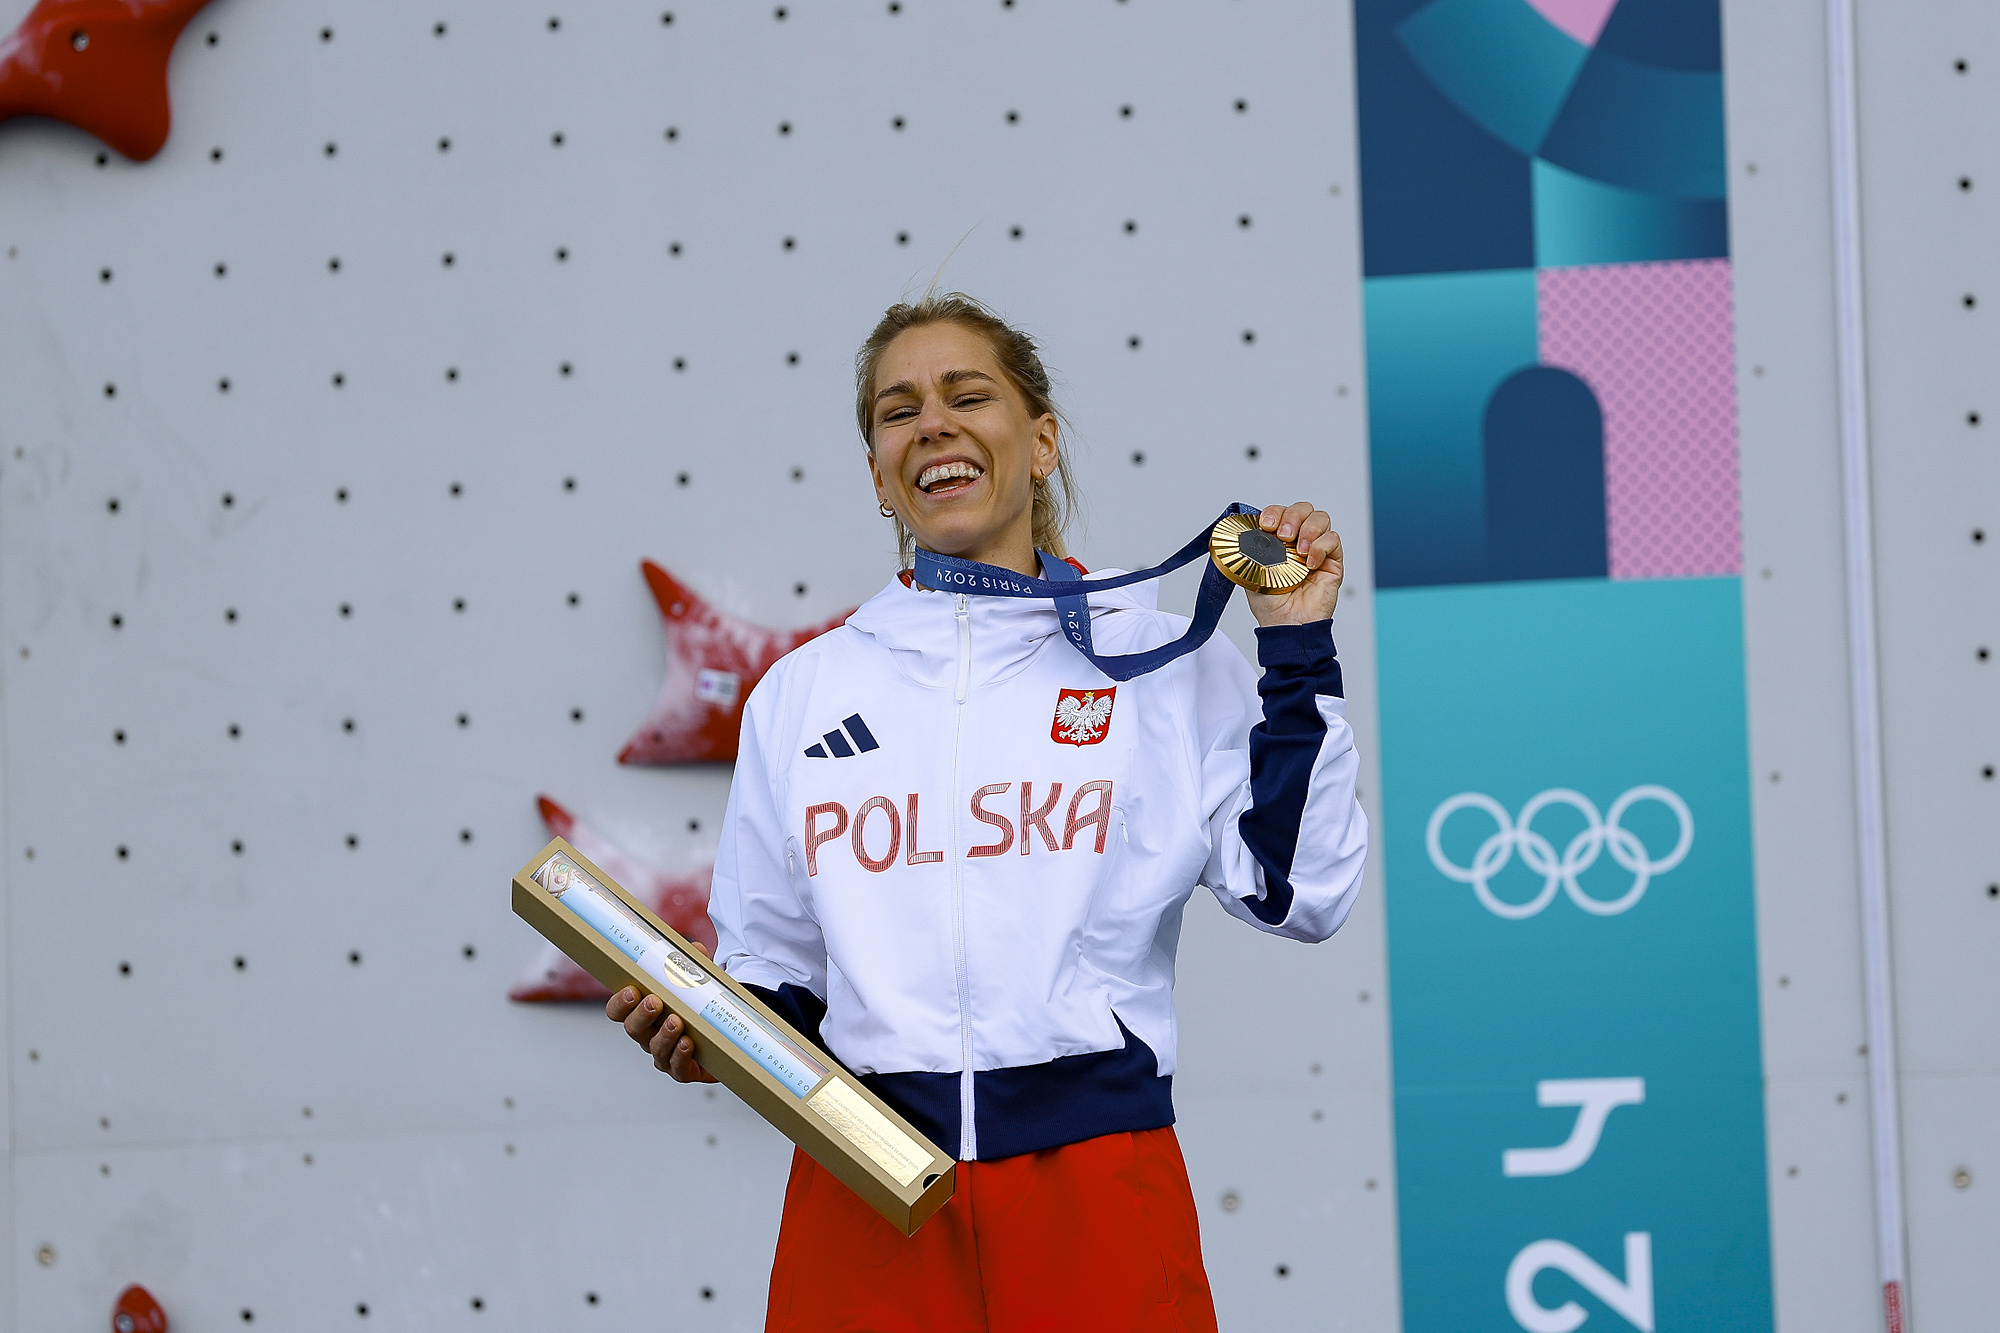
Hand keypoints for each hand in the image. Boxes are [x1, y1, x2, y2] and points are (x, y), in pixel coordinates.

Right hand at [605, 942, 718, 1083]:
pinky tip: (687, 1043)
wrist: (723, 1039)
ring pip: (656, 1048)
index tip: (632, 990)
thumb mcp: (697, 984)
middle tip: (655, 1002)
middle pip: (634, 1029)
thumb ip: (694, 967)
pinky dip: (680, 1055)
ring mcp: (664, 1054)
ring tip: (676, 1021)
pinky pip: (677, 1066)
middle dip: (642, 1015)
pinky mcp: (682, 1069)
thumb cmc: (699, 1009)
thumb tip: (697, 949)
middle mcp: (649, 1035)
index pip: (619, 1011)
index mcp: (644, 1013)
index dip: (620, 1003)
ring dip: (664, 1034)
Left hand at [1245, 501, 1342, 626]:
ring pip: (1320, 518)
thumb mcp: (1251, 572)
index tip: (1266, 524)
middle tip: (1284, 536)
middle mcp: (1298, 541)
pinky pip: (1333, 540)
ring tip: (1300, 551)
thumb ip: (1250, 550)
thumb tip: (1244, 533)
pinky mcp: (1332, 561)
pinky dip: (1321, 547)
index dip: (1274, 512)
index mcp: (1278, 541)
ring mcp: (1316, 549)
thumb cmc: (1270, 604)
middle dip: (1292, 516)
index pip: (1280, 513)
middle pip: (1303, 509)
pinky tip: (1310, 563)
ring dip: (1309, 529)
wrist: (1286, 624)